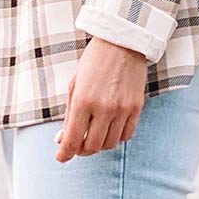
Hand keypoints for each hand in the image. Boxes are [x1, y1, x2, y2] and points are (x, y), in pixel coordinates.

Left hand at [55, 36, 148, 162]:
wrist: (123, 41)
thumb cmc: (94, 61)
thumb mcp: (75, 84)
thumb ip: (69, 114)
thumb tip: (61, 139)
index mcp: (83, 101)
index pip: (72, 140)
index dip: (64, 153)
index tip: (61, 157)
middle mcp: (103, 108)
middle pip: (91, 147)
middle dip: (81, 151)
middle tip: (77, 145)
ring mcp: (122, 109)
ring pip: (109, 144)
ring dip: (99, 145)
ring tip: (94, 135)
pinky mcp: (136, 107)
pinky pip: (127, 135)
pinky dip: (116, 137)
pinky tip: (110, 129)